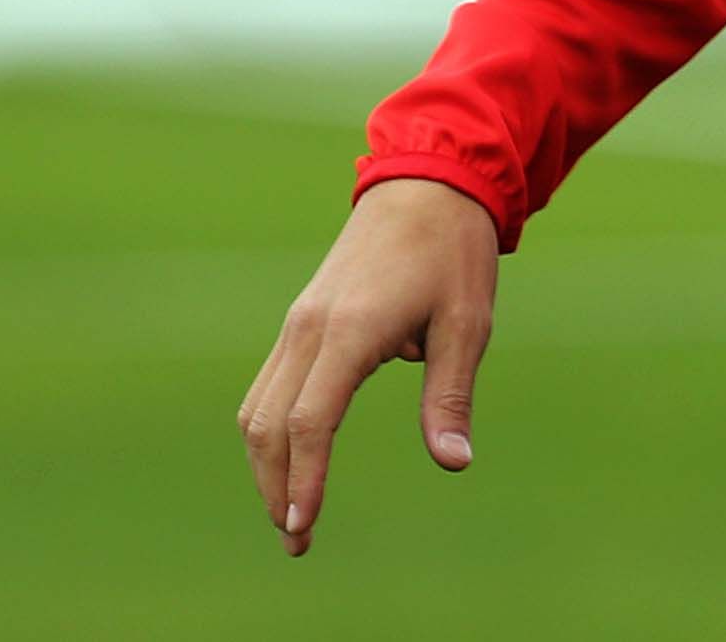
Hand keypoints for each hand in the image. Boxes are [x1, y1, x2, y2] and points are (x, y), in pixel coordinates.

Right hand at [238, 177, 499, 558]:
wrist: (424, 184)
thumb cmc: (452, 254)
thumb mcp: (466, 324)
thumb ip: (450, 396)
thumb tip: (453, 462)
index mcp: (351, 330)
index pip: (312, 421)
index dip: (304, 480)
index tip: (304, 527)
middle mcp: (310, 327)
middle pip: (270, 423)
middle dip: (276, 488)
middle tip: (297, 541)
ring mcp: (299, 321)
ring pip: (259, 406)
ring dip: (266, 463)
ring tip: (289, 512)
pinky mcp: (302, 319)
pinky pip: (268, 385)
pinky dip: (270, 430)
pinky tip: (289, 461)